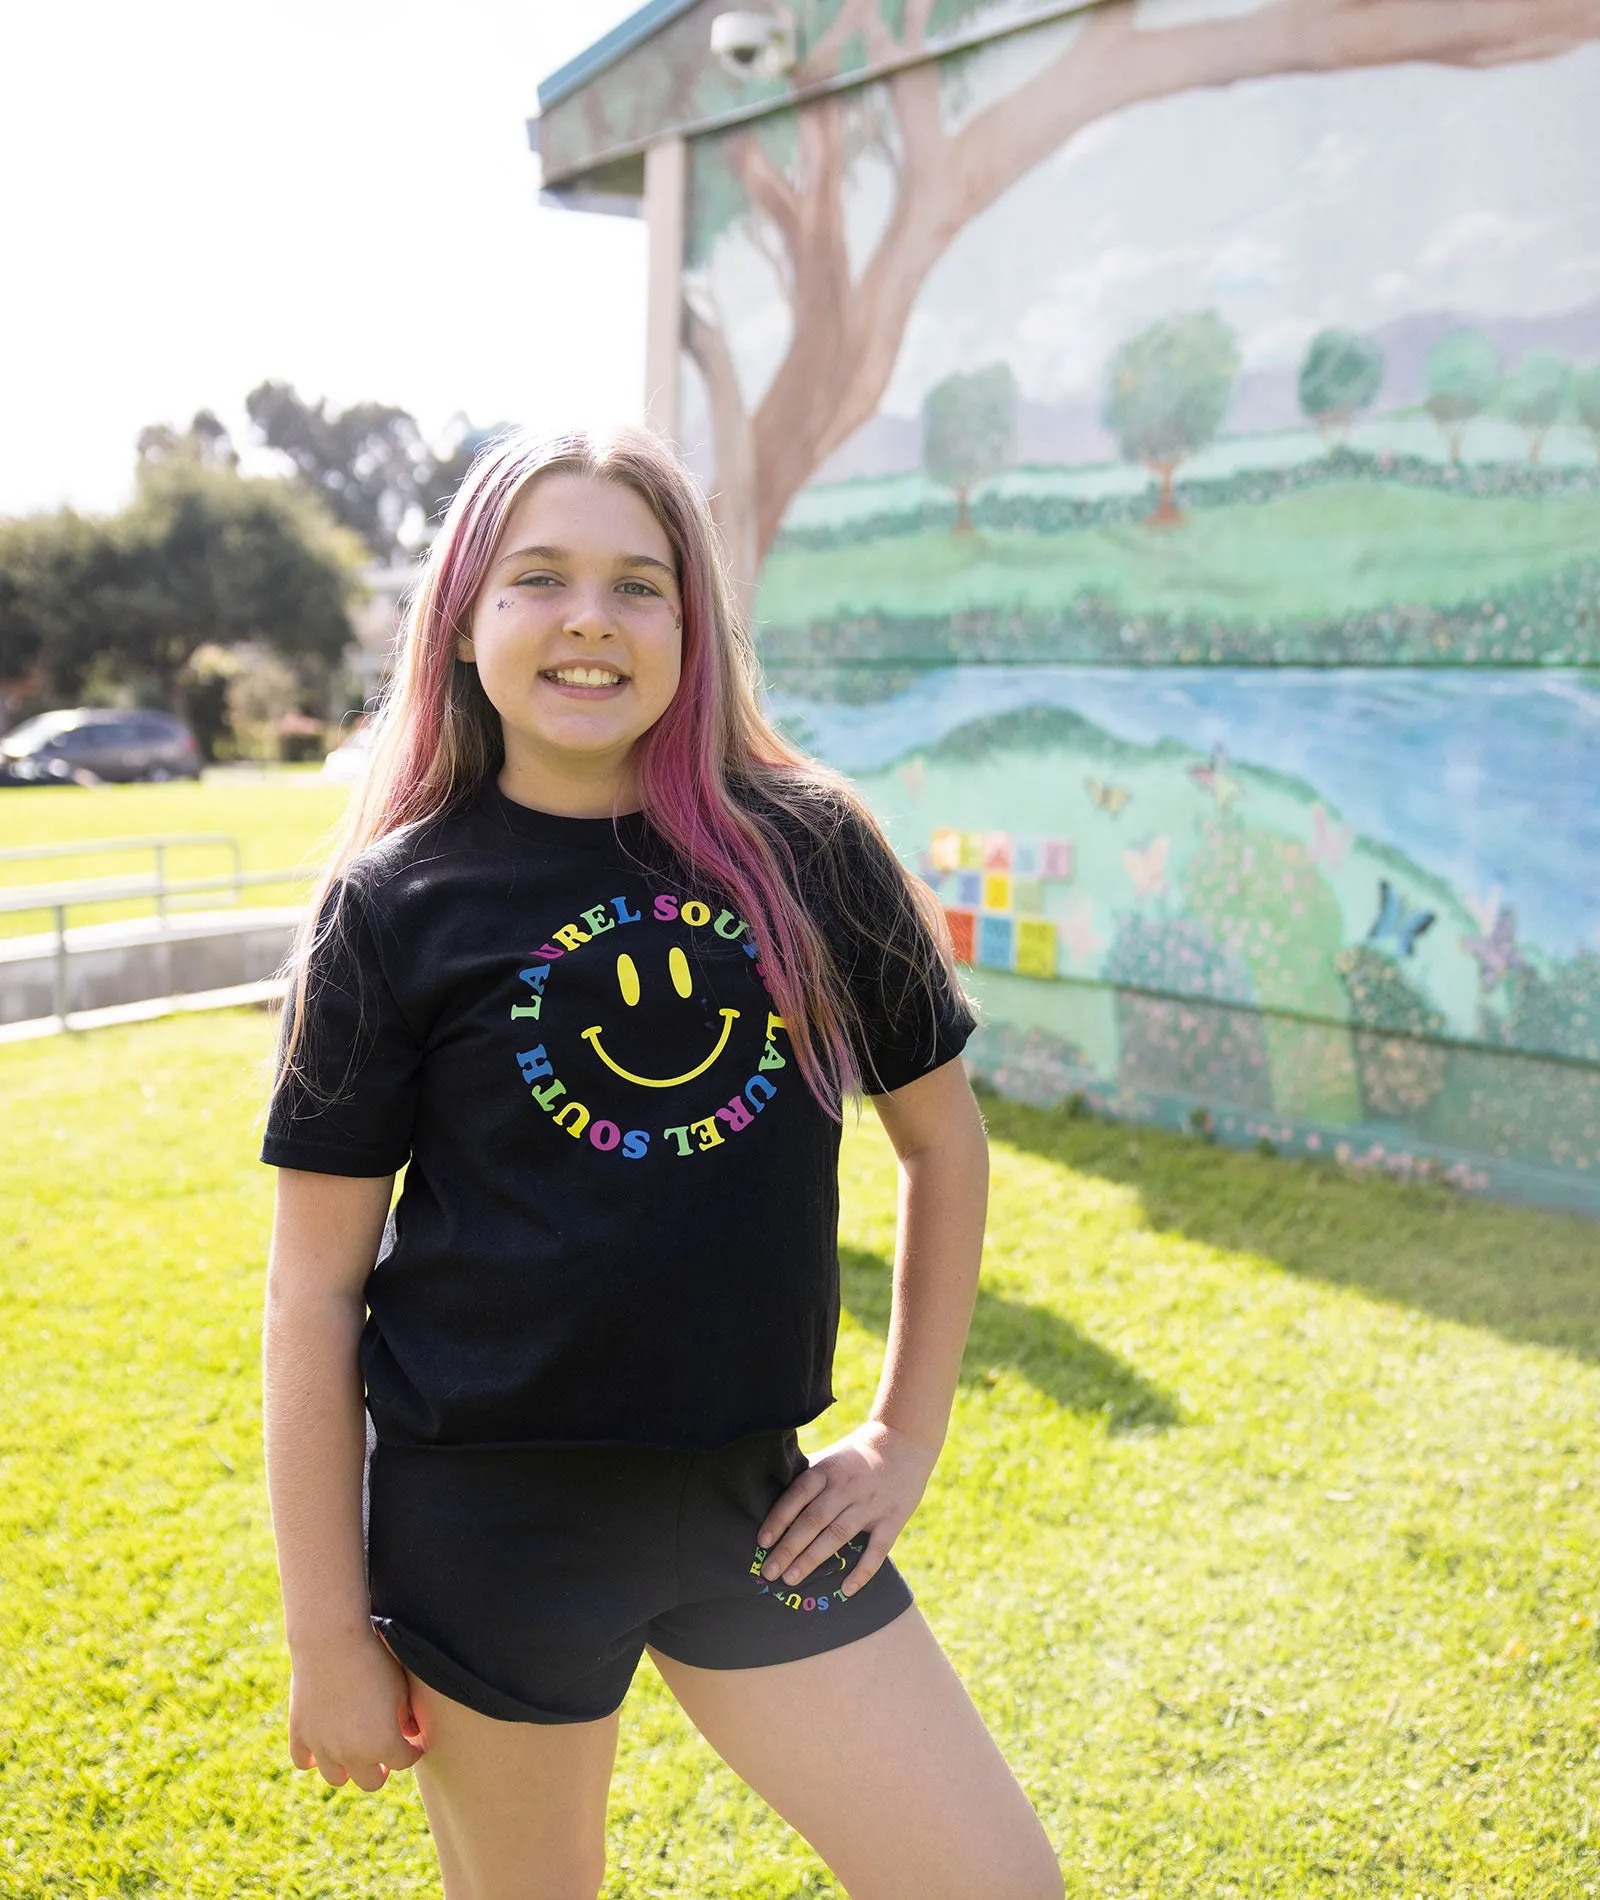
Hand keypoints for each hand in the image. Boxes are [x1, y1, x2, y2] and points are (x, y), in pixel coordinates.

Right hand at [287, 1629, 423, 1790]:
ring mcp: (322, 1747)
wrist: (332, 1642)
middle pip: (371, 1782)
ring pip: (337, 1779)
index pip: (404, 1762)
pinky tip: (323, 1744)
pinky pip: (304, 1762)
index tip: (413, 1742)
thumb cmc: (373, 1661)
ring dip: (349, 1768)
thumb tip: (409, 1733)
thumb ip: (406, 1717)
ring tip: (355, 1749)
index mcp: (383, 1744)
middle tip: (384, 1751)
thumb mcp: (400, 1688)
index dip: (412, 1751)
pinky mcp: (300, 1734)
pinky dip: (313, 1758)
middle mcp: (352, 1754)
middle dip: (382, 1768)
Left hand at [756, 1420, 938, 1599]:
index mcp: (828, 1469)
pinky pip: (877, 1549)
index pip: (798, 1495)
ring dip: (813, 1559)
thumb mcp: (830, 1456)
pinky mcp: (893, 1519)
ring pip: (838, 1535)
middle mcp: (847, 1487)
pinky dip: (863, 1571)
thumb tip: (770, 1494)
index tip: (762, 1542)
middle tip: (769, 1571)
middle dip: (789, 1548)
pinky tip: (847, 1589)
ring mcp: (871, 1504)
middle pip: (813, 1520)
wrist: (905, 1441)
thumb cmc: (857, 1454)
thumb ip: (807, 1477)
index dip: (778, 1518)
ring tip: (791, 1579)